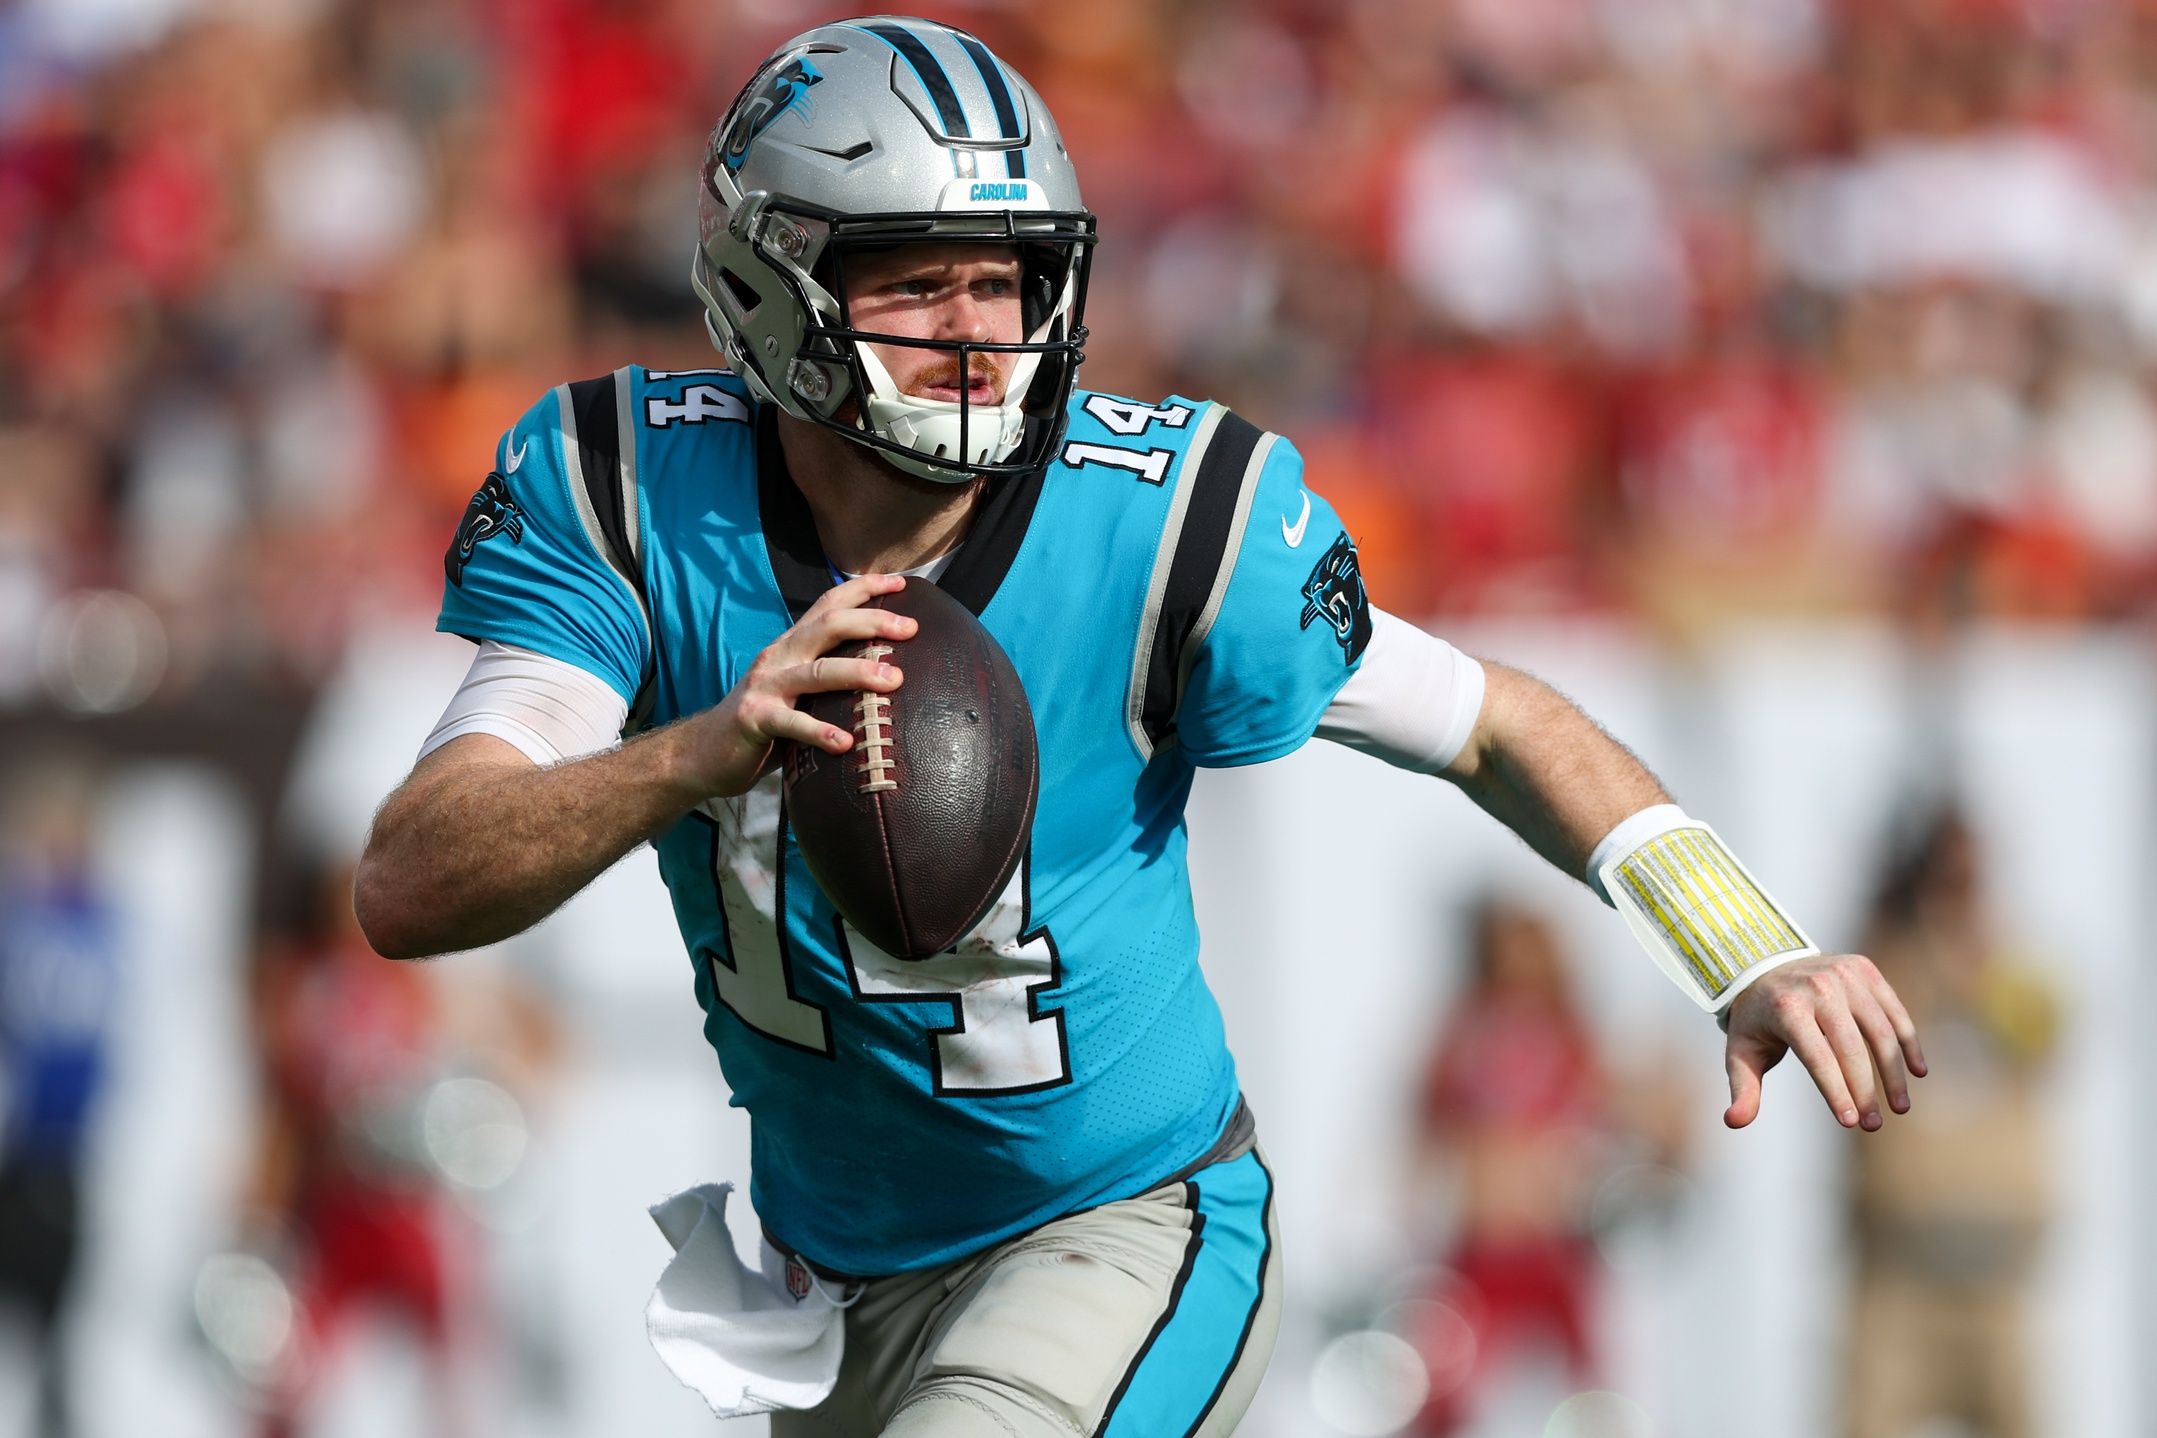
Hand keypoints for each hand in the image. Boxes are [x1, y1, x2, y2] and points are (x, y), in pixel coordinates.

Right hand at [677, 574, 915, 798]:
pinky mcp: (754, 719)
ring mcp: (766, 687)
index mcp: (792, 645)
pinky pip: (791, 723)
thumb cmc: (765, 723)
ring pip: (816, 672)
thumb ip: (828, 678)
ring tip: (892, 680)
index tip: (901, 582)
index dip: (864, 588)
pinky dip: (819, 732)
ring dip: (856, 673)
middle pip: (829, 626)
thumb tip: (888, 675)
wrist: (705, 751)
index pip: (829, 604)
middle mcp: (780, 657)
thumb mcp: (798, 691)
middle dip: (872, 621)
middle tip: (910, 628)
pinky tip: (845, 743)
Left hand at [1722, 953, 1925, 1130]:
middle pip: (1851, 1048)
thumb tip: (1734, 1122)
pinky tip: (1917, 1072)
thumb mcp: (1741, 1052)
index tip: (1851, 1122)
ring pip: (1881, 1031)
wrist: (1766, 967)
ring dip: (1894, 1073)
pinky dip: (1908, 1042)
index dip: (1836, 1092)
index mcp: (1786, 1007)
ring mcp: (1844, 975)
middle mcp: (1818, 987)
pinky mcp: (1863, 969)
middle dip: (1866, 1091)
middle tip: (1874, 1126)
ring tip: (1899, 1108)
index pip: (1818, 1058)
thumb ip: (1742, 1088)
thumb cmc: (1756, 1020)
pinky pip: (1894, 1011)